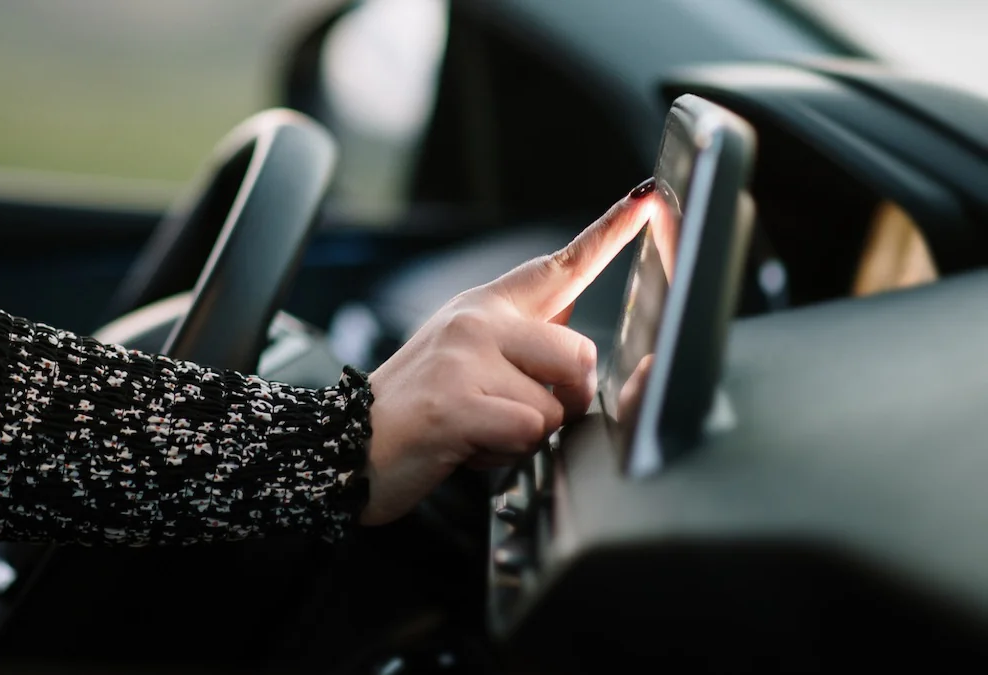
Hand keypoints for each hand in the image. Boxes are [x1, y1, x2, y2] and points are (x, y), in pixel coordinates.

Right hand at [360, 181, 658, 524]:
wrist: (345, 447)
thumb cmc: (415, 409)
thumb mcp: (464, 357)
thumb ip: (521, 337)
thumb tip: (570, 319)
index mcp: (485, 307)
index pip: (559, 265)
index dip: (610, 233)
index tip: (648, 199)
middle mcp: (477, 321)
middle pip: (580, 355)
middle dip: (561, 401)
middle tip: (511, 413)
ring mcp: (465, 358)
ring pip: (556, 405)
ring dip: (527, 435)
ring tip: (479, 431)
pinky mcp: (457, 402)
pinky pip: (527, 433)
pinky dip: (505, 455)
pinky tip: (468, 448)